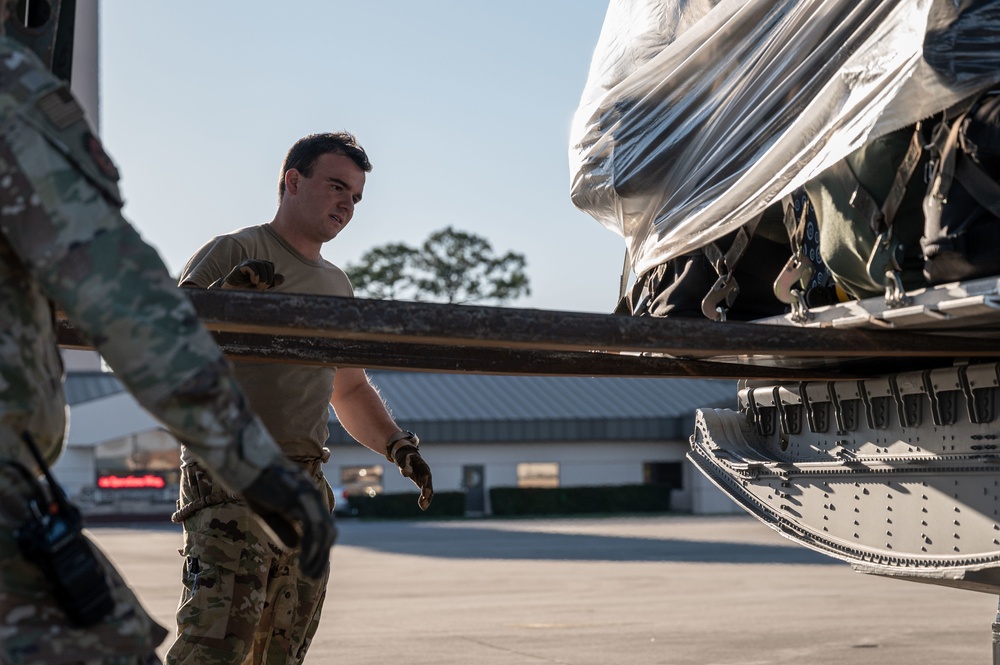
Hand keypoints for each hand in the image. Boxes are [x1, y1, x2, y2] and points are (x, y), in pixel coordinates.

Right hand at [222, 259, 283, 289]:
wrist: (231, 293)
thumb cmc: (245, 289)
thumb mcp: (261, 286)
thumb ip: (271, 282)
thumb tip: (283, 278)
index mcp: (258, 266)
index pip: (270, 266)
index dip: (270, 276)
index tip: (264, 285)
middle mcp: (253, 262)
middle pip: (268, 265)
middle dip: (267, 278)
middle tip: (260, 286)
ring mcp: (246, 264)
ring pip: (261, 265)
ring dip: (262, 278)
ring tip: (256, 284)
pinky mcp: (240, 267)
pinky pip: (251, 266)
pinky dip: (255, 274)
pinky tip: (252, 281)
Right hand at [240, 461, 335, 577]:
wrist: (243, 462)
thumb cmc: (253, 485)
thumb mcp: (267, 512)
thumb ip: (282, 527)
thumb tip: (295, 547)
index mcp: (308, 497)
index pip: (323, 527)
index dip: (320, 550)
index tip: (311, 569)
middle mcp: (312, 495)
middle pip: (328, 531)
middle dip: (322, 556)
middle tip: (312, 577)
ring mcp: (308, 495)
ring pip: (324, 532)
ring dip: (318, 556)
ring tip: (308, 574)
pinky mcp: (299, 498)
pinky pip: (313, 527)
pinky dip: (312, 548)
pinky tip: (302, 563)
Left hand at [391, 444, 433, 509]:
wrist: (406, 457)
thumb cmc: (405, 458)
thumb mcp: (404, 461)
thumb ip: (405, 466)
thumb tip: (405, 474)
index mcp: (423, 466)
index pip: (426, 473)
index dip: (426, 480)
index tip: (424, 487)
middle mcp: (426, 473)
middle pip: (429, 483)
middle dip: (427, 491)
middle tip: (425, 498)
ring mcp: (425, 479)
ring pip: (429, 490)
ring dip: (427, 498)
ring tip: (423, 507)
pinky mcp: (423, 484)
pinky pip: (426, 493)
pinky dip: (425, 499)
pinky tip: (422, 506)